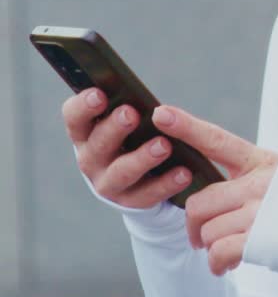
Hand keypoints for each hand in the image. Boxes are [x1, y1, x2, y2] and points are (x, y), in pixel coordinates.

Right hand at [63, 88, 193, 207]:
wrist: (139, 175)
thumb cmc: (132, 135)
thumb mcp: (126, 119)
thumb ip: (131, 105)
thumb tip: (150, 99)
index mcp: (86, 133)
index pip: (74, 117)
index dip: (84, 106)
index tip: (100, 94)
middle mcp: (91, 158)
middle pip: (98, 144)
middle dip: (114, 128)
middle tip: (131, 113)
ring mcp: (108, 183)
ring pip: (122, 172)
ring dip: (142, 158)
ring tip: (164, 145)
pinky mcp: (130, 201)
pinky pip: (148, 194)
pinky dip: (167, 183)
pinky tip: (184, 173)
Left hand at [151, 104, 277, 275]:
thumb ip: (249, 181)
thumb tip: (204, 203)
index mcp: (263, 163)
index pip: (217, 141)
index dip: (187, 127)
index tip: (160, 113)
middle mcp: (261, 183)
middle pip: (200, 201)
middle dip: (193, 225)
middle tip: (198, 237)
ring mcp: (262, 210)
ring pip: (208, 230)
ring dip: (211, 247)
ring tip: (226, 252)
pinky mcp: (261, 239)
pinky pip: (218, 251)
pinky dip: (217, 263)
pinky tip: (227, 265)